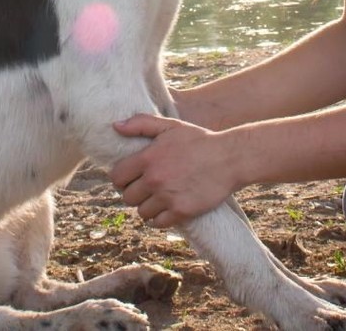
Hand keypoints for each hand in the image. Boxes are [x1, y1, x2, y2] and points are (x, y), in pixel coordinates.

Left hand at [110, 114, 240, 227]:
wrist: (230, 158)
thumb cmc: (199, 139)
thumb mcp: (171, 125)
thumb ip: (141, 123)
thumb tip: (115, 126)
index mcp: (147, 158)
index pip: (117, 178)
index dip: (121, 179)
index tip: (130, 179)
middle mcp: (154, 179)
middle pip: (128, 198)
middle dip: (135, 194)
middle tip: (146, 189)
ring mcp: (168, 197)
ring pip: (142, 212)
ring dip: (147, 207)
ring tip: (158, 199)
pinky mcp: (182, 211)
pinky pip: (158, 223)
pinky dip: (160, 218)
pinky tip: (166, 209)